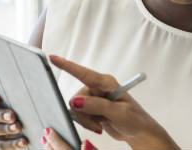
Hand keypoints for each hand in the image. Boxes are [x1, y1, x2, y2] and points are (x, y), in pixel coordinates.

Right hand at [0, 87, 27, 148]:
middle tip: (12, 115)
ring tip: (17, 127)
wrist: (18, 113)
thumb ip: (11, 91)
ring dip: (4, 129)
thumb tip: (23, 91)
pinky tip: (23, 141)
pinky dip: (12, 144)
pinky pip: (0, 144)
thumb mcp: (10, 93)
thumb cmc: (13, 97)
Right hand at [49, 55, 179, 149]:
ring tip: (101, 122)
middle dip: (84, 112)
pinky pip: (79, 115)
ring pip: (75, 108)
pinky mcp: (91, 108)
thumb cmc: (135, 120)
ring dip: (86, 119)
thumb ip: (97, 105)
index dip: (67, 65)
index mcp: (106, 83)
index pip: (83, 73)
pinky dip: (86, 123)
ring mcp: (94, 98)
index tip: (53, 58)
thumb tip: (75, 101)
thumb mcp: (118, 112)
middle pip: (76, 97)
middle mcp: (98, 88)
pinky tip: (99, 124)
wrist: (138, 132)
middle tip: (99, 120)